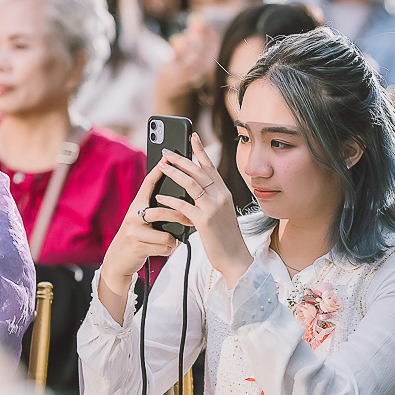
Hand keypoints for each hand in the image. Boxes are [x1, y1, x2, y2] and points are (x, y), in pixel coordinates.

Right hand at [97, 157, 189, 322]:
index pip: (148, 184)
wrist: (119, 260)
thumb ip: (156, 209)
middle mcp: (133, 215)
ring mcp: (133, 230)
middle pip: (162, 210)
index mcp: (137, 206)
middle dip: (180, 216)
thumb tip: (180, 200)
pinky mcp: (137, 245)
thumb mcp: (143, 221)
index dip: (158, 171)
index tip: (168, 159)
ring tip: (173, 241)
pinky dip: (169, 249)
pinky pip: (164, 246)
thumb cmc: (138, 238)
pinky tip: (165, 249)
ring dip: (173, 240)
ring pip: (166, 233)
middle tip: (191, 220)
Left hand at [153, 133, 252, 287]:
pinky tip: (159, 198)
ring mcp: (213, 207)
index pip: (211, 167)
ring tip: (161, 166)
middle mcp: (221, 196)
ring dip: (174, 172)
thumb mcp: (221, 214)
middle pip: (198, 171)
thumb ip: (211, 200)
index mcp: (225, 193)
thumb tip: (195, 190)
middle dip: (181, 159)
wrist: (235, 258)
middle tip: (166, 152)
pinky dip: (170, 200)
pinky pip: (183, 205)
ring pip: (191, 183)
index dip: (201, 150)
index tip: (192, 137)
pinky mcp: (204, 220)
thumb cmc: (226, 239)